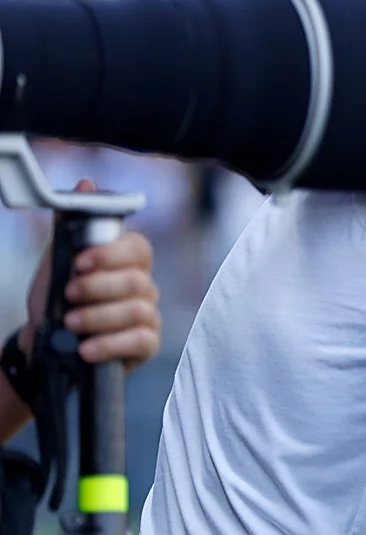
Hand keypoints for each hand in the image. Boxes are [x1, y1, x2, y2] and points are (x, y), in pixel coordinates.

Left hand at [19, 179, 160, 369]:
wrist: (48, 348)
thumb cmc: (58, 303)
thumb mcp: (58, 264)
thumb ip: (71, 228)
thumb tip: (85, 184)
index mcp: (126, 263)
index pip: (138, 248)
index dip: (111, 253)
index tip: (80, 261)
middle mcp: (143, 287)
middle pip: (137, 280)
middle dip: (99, 287)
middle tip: (69, 294)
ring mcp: (148, 316)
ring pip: (137, 310)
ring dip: (99, 317)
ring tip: (70, 323)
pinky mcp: (147, 344)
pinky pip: (140, 340)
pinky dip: (110, 345)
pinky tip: (86, 349)